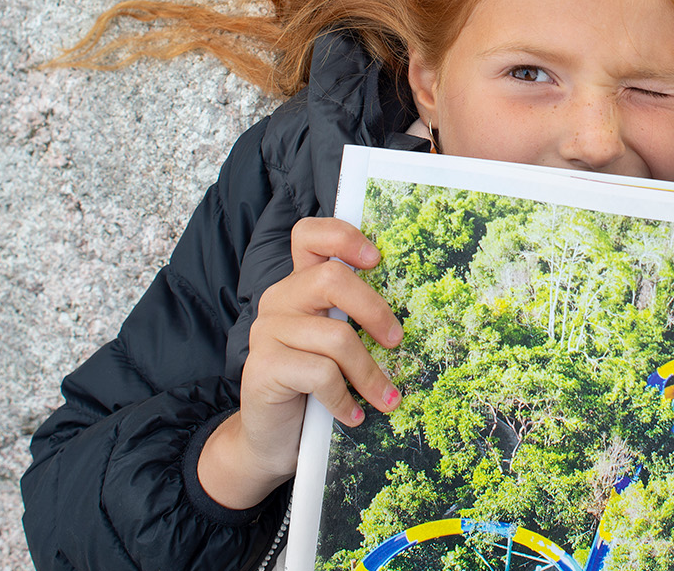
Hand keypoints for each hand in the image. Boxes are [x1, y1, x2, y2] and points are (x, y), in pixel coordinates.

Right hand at [198, 217, 403, 508]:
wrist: (271, 437)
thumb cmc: (313, 386)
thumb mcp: (334, 345)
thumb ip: (353, 318)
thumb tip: (409, 315)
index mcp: (299, 285)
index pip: (309, 236)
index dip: (342, 236)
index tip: (375, 259)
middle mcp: (279, 300)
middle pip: (332, 280)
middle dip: (374, 311)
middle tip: (396, 341)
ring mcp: (267, 332)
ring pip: (336, 337)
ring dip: (369, 373)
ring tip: (386, 398)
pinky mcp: (264, 366)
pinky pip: (321, 374)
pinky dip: (345, 398)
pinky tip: (353, 415)